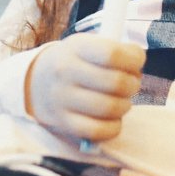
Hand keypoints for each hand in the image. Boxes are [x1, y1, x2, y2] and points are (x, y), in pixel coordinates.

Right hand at [25, 34, 144, 143]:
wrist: (36, 82)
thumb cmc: (75, 62)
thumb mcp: (88, 45)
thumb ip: (116, 50)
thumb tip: (138, 60)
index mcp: (76, 47)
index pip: (112, 54)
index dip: (134, 60)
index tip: (137, 62)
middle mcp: (65, 72)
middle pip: (116, 82)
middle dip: (133, 84)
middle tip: (131, 84)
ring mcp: (62, 99)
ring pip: (110, 108)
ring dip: (125, 105)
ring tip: (121, 100)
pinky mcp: (64, 123)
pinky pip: (98, 131)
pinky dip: (113, 126)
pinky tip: (112, 118)